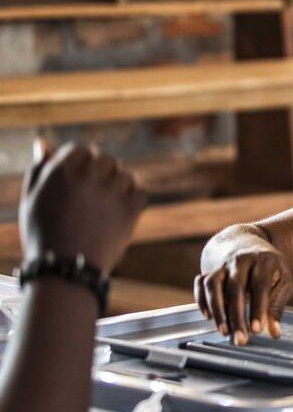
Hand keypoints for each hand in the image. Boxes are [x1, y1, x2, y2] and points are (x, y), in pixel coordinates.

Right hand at [19, 140, 146, 276]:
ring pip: (125, 175)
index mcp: (61, 170)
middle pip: (105, 159)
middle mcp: (88, 175)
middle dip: (101, 173)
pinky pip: (141, 193)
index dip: (80, 165)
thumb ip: (39, 168)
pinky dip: (134, 201)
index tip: (79, 183)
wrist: (66, 269)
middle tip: (93, 196)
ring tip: (105, 207)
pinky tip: (120, 213)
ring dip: (119, 186)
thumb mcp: (32, 200)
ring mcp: (111, 191)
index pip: (80, 150)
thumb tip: (43, 142)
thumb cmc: (44, 234)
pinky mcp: (130, 208)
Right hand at [194, 240, 292, 344]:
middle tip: (240, 339)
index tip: (257, 330)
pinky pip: (201, 284)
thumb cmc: (268, 268)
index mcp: (263, 261)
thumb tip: (274, 333)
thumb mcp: (282, 281)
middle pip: (235, 288)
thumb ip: (277, 306)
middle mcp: (241, 260)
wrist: (244, 243)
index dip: (258, 309)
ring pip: (214, 285)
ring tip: (224, 331)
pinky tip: (208, 317)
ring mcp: (223, 264)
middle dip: (237, 316)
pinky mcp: (209, 270)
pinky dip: (202, 301)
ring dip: (217, 310)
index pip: (260, 286)